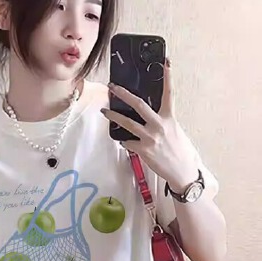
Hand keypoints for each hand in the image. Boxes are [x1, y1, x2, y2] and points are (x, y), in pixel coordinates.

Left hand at [100, 58, 199, 190]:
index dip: (168, 77)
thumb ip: (163, 122)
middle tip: (112, 87)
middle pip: (139, 104)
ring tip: (104, 111)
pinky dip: (124, 141)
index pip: (169, 94)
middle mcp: (159, 125)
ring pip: (127, 123)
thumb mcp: (175, 132)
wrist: (182, 171)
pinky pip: (127, 142)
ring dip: (113, 116)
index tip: (165, 62)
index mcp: (170, 118)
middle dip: (123, 94)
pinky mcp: (143, 150)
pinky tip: (123, 141)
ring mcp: (150, 138)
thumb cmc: (180, 151)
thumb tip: (149, 116)